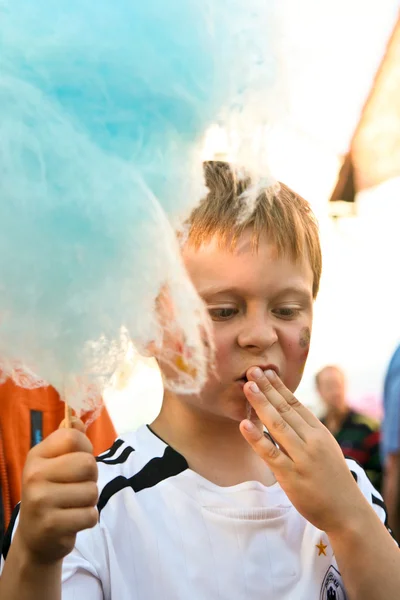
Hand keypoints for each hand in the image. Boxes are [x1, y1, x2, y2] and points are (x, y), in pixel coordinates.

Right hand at [17, 422, 98, 564]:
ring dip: (89, 501)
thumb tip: (76, 418)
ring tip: (72, 505)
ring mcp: (40, 502)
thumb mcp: (54, 463)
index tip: (78, 460)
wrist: (34, 538)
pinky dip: (87, 519)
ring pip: (92, 492)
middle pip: (88, 464)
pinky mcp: (51, 526)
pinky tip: (72, 521)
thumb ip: (68, 440)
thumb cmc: (50, 492)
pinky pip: (90, 515)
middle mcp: (34, 476)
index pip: (73, 437)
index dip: (86, 447)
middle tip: (76, 487)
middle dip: (91, 478)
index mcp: (36, 456)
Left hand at [239, 367, 368, 534]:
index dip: (279, 387)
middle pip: (285, 409)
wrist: (347, 512)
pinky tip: (244, 425)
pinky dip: (256, 438)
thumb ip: (307, 431)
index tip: (266, 372)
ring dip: (260, 404)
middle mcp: (312, 441)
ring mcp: (302, 458)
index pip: (296, 404)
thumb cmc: (332, 479)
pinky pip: (271, 454)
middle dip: (267, 388)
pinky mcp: (291, 476)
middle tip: (251, 370)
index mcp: (320, 432)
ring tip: (246, 387)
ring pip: (277, 426)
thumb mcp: (325, 448)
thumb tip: (287, 411)